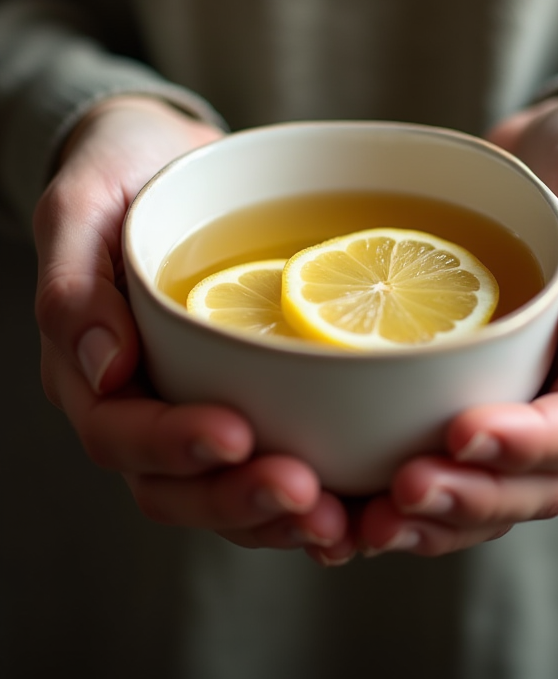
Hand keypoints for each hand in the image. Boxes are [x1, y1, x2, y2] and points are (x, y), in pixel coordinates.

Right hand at [34, 97, 350, 556]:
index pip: (118, 431)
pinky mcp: (247, 396)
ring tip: (345, 518)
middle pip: (175, 486)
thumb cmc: (119, 172)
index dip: (172, 446)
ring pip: (226, 491)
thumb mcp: (82, 206)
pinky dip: (315, 488)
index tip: (236, 434)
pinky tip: (362, 496)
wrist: (171, 161)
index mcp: (89, 368)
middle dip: (239, 499)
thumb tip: (102, 370)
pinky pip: (271, 459)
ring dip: (281, 515)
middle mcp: (140, 403)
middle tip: (307, 493)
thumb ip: (74, 285)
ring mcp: (194, 405)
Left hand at [354, 87, 557, 556]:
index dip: (529, 445)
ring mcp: (522, 396)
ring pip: (489, 490)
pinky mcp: (472, 388)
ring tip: (364, 522)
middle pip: (536, 482)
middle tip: (399, 493)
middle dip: (470, 497)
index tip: (463, 432)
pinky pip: (446, 458)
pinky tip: (346, 500)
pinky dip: (401, 490)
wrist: (548, 149)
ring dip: (432, 517)